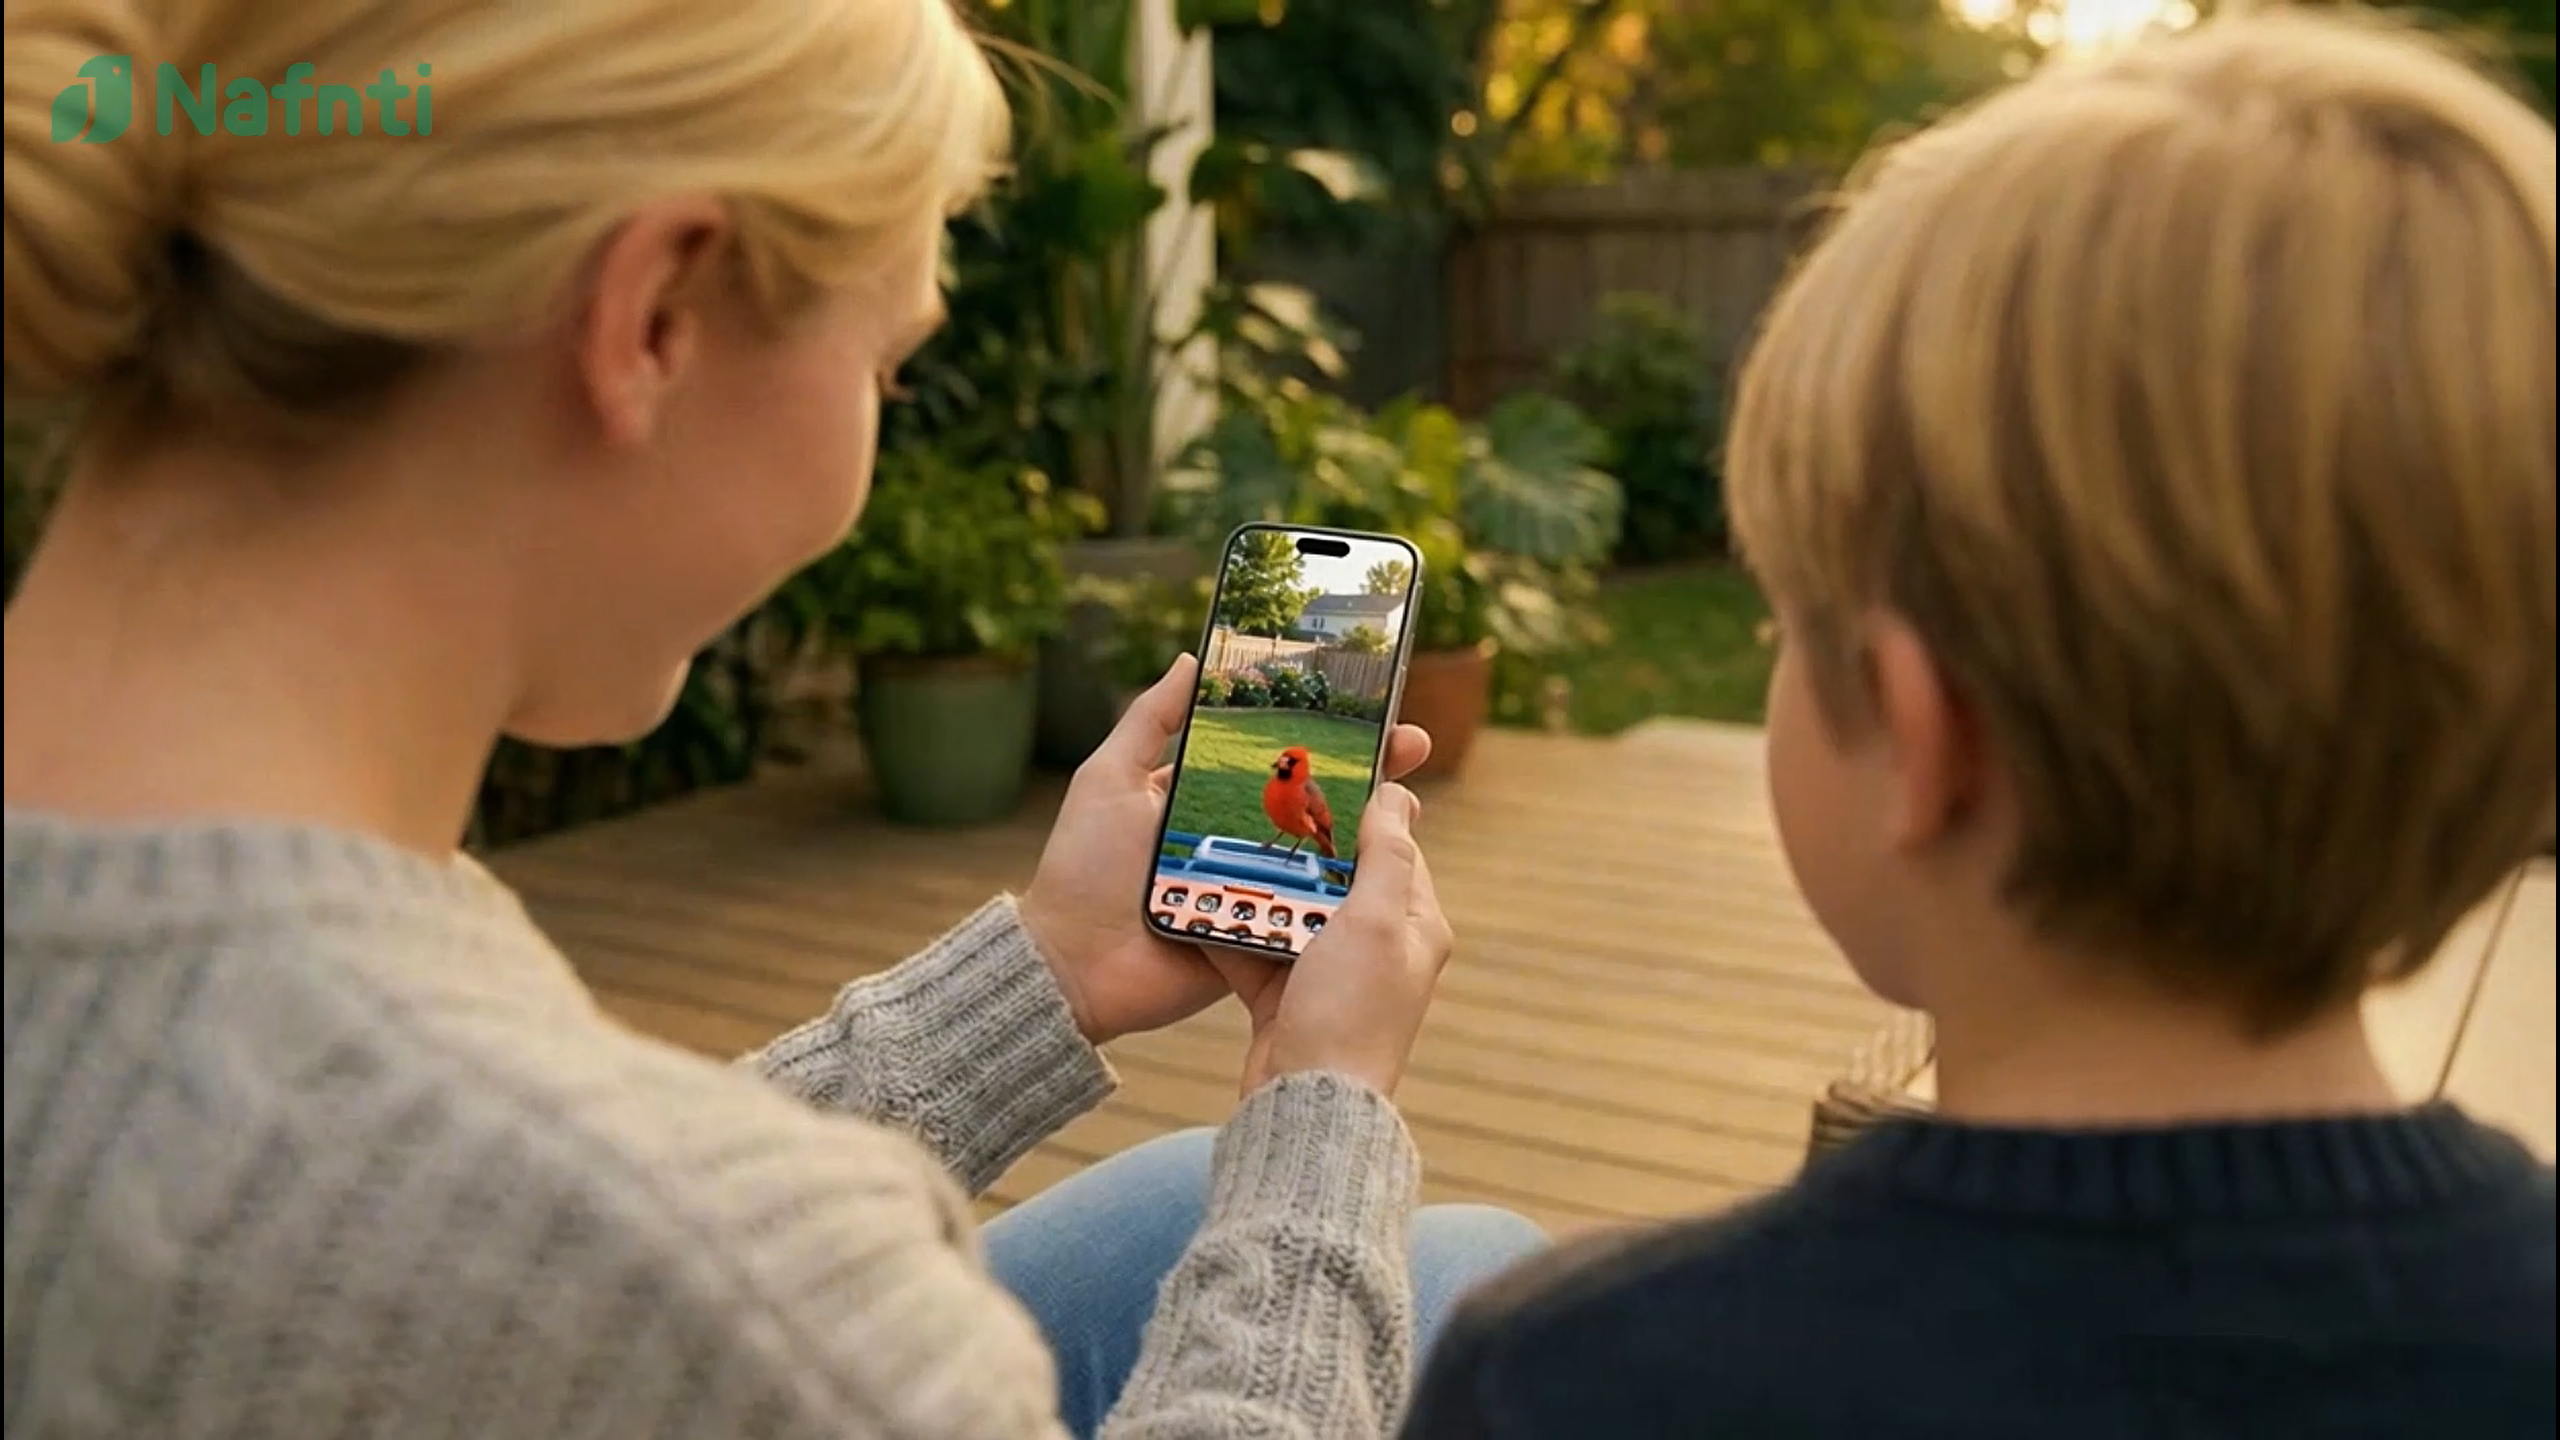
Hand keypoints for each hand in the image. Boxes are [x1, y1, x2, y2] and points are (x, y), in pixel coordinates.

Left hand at [1018, 653, 1434, 1046]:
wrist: (1072, 965)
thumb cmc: (1082, 869)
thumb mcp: (1109, 780)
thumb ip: (1149, 721)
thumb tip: (1191, 659)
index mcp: (1203, 800)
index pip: (1276, 759)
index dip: (1322, 736)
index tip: (1367, 710)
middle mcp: (1234, 840)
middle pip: (1313, 803)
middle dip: (1366, 776)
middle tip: (1411, 748)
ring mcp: (1251, 890)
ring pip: (1320, 857)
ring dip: (1368, 833)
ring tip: (1409, 805)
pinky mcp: (1259, 936)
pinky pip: (1308, 913)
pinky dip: (1343, 896)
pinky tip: (1383, 871)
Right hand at [1203, 782, 1453, 1098]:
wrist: (1304, 1105)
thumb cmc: (1351, 1015)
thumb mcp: (1376, 924)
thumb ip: (1385, 857)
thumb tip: (1397, 794)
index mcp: (1415, 925)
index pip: (1394, 848)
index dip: (1362, 811)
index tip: (1322, 775)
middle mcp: (1377, 946)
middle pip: (1336, 875)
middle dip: (1298, 845)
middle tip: (1260, 804)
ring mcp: (1330, 972)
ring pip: (1292, 906)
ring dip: (1259, 883)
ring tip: (1223, 844)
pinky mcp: (1287, 995)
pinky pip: (1257, 945)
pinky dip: (1233, 926)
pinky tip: (1200, 899)